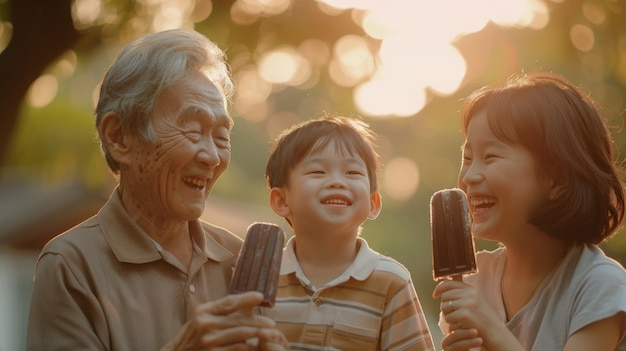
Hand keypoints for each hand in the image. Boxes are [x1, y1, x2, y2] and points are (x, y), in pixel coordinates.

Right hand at [166, 291, 285, 350]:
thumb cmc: (193, 335)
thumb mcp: (201, 318)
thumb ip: (220, 311)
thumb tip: (246, 303)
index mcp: (203, 311)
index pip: (229, 302)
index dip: (246, 298)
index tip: (260, 296)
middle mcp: (204, 324)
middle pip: (238, 320)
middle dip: (258, 321)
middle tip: (271, 323)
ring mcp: (208, 341)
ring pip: (241, 335)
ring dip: (257, 335)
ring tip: (268, 334)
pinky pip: (237, 349)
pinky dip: (248, 347)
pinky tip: (255, 346)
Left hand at [433, 280, 522, 350]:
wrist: (495, 332)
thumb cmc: (483, 319)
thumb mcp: (475, 301)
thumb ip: (461, 294)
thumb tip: (441, 291)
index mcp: (472, 289)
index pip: (449, 283)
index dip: (439, 288)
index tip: (434, 295)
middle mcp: (470, 293)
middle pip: (445, 296)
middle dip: (446, 305)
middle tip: (454, 314)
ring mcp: (467, 303)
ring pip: (444, 306)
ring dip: (448, 315)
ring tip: (459, 319)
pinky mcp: (464, 314)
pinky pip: (448, 317)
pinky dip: (452, 323)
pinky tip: (461, 324)